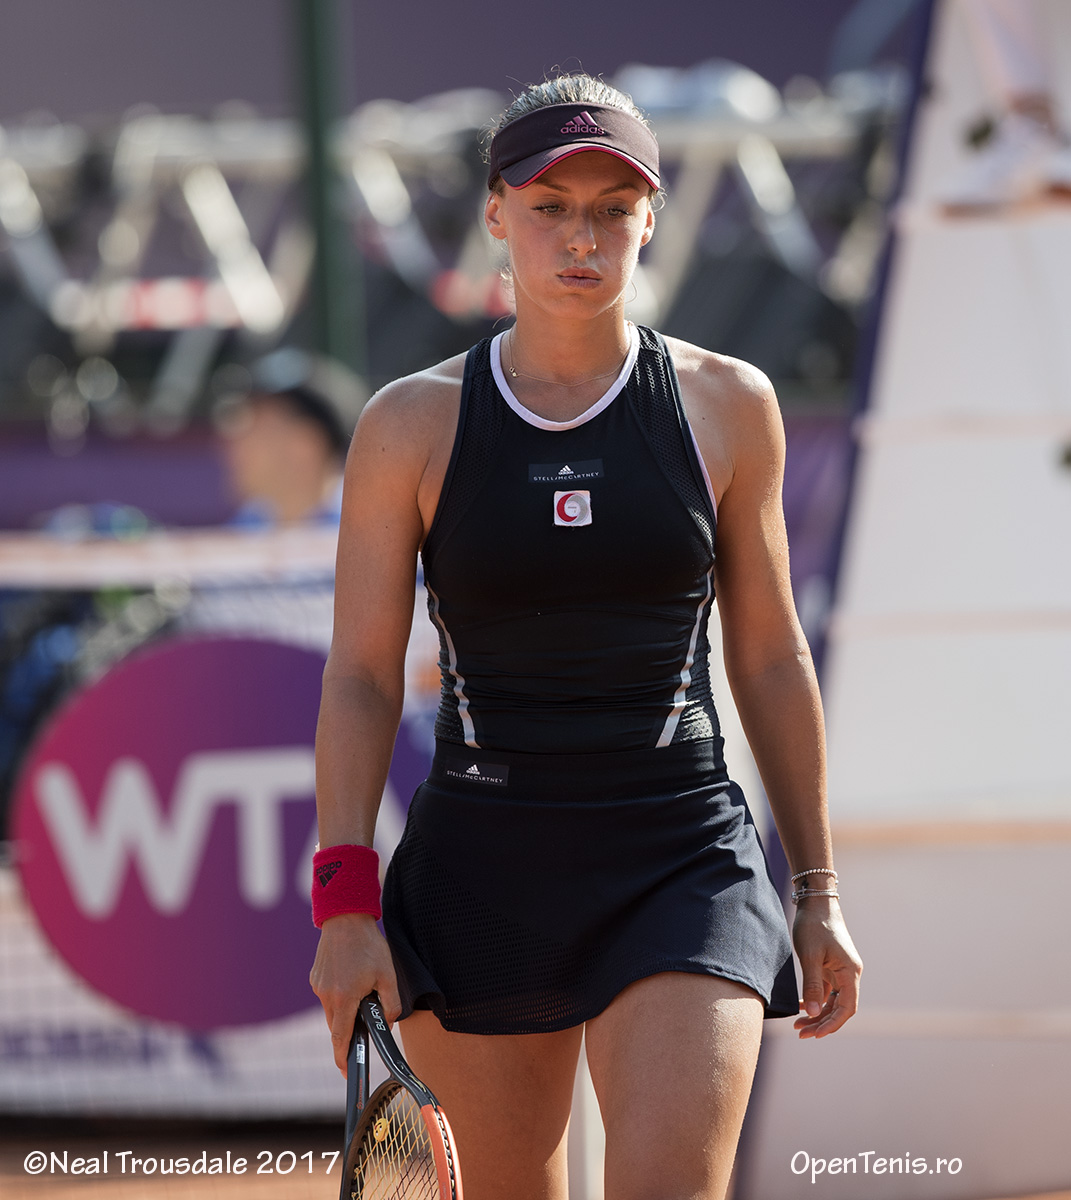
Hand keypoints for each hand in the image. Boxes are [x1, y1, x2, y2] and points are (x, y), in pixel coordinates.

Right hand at [309, 913, 401, 1074]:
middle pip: (337, 1026)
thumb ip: (390, 1005)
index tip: (347, 1073)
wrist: (345, 917)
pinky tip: (351, 979)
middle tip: (364, 1025)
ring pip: (332, 1011)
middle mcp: (326, 995)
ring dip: (345, 1010)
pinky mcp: (316, 978)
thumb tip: (385, 1025)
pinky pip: (328, 995)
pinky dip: (339, 996)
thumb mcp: (388, 975)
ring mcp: (318, 986)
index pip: (341, 1038)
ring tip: (362, 991)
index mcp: (344, 998)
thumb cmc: (369, 945)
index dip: (343, 1058)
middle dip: (349, 1031)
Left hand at [791, 898, 861, 1038]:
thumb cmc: (813, 925)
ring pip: (832, 1001)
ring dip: (818, 1014)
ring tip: (798, 1025)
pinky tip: (802, 1008)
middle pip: (840, 1008)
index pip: (847, 1008)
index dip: (832, 1024)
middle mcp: (849, 974)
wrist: (815, 901)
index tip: (814, 1034)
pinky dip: (815, 1001)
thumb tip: (814, 1014)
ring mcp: (840, 971)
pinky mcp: (830, 967)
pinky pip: (826, 991)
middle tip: (800, 1033)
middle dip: (822, 1023)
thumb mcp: (810, 955)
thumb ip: (812, 985)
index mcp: (850, 972)